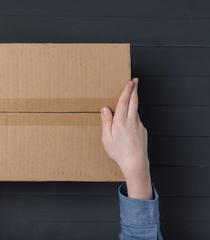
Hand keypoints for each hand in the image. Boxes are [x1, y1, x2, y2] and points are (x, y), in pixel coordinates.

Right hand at [100, 78, 152, 199]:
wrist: (135, 163)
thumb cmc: (119, 152)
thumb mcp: (106, 138)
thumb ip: (106, 122)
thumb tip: (105, 109)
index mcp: (120, 122)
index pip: (124, 102)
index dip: (126, 91)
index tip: (129, 82)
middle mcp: (131, 121)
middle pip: (134, 101)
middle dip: (134, 89)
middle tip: (135, 80)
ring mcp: (139, 125)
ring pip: (136, 110)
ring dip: (134, 100)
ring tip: (132, 94)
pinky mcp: (143, 130)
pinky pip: (137, 119)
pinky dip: (133, 115)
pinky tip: (129, 119)